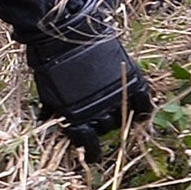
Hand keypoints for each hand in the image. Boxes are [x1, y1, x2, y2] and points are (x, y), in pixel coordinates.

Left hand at [29, 33, 151, 173]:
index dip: (92, 153)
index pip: (89, 144)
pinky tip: (142, 110)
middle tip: (96, 114)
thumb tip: (48, 121)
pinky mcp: (130, 80)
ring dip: (118, 114)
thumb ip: (52, 109)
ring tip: (114, 106)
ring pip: (123, 116)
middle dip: (100, 124)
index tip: (92, 157)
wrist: (64, 33)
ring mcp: (116, 96)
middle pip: (106, 128)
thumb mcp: (46, 91)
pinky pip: (143, 101)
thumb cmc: (48, 61)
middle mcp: (99, 111)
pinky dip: (144, 107)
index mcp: (78, 117)